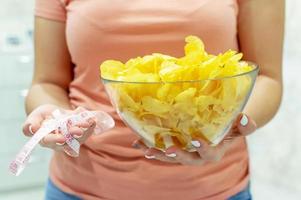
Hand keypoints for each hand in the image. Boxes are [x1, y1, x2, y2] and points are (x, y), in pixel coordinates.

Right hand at [22, 104, 95, 156]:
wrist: (52, 113)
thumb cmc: (40, 117)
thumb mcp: (33, 118)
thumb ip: (29, 125)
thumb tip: (33, 129)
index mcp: (46, 139)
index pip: (50, 141)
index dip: (56, 140)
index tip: (62, 138)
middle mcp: (60, 142)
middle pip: (68, 140)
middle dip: (75, 134)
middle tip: (80, 130)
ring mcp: (71, 140)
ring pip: (80, 137)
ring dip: (86, 130)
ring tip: (91, 121)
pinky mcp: (80, 136)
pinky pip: (86, 133)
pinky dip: (90, 126)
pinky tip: (93, 119)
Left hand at [132, 113, 256, 165]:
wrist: (221, 129)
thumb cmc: (230, 127)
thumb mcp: (240, 126)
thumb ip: (246, 125)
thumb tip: (243, 117)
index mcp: (215, 152)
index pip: (210, 154)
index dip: (203, 148)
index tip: (196, 139)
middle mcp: (199, 157)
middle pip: (187, 160)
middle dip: (177, 155)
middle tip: (168, 149)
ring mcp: (186, 154)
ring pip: (172, 157)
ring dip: (159, 153)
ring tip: (146, 148)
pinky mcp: (176, 149)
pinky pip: (163, 151)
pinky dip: (151, 147)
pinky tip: (138, 143)